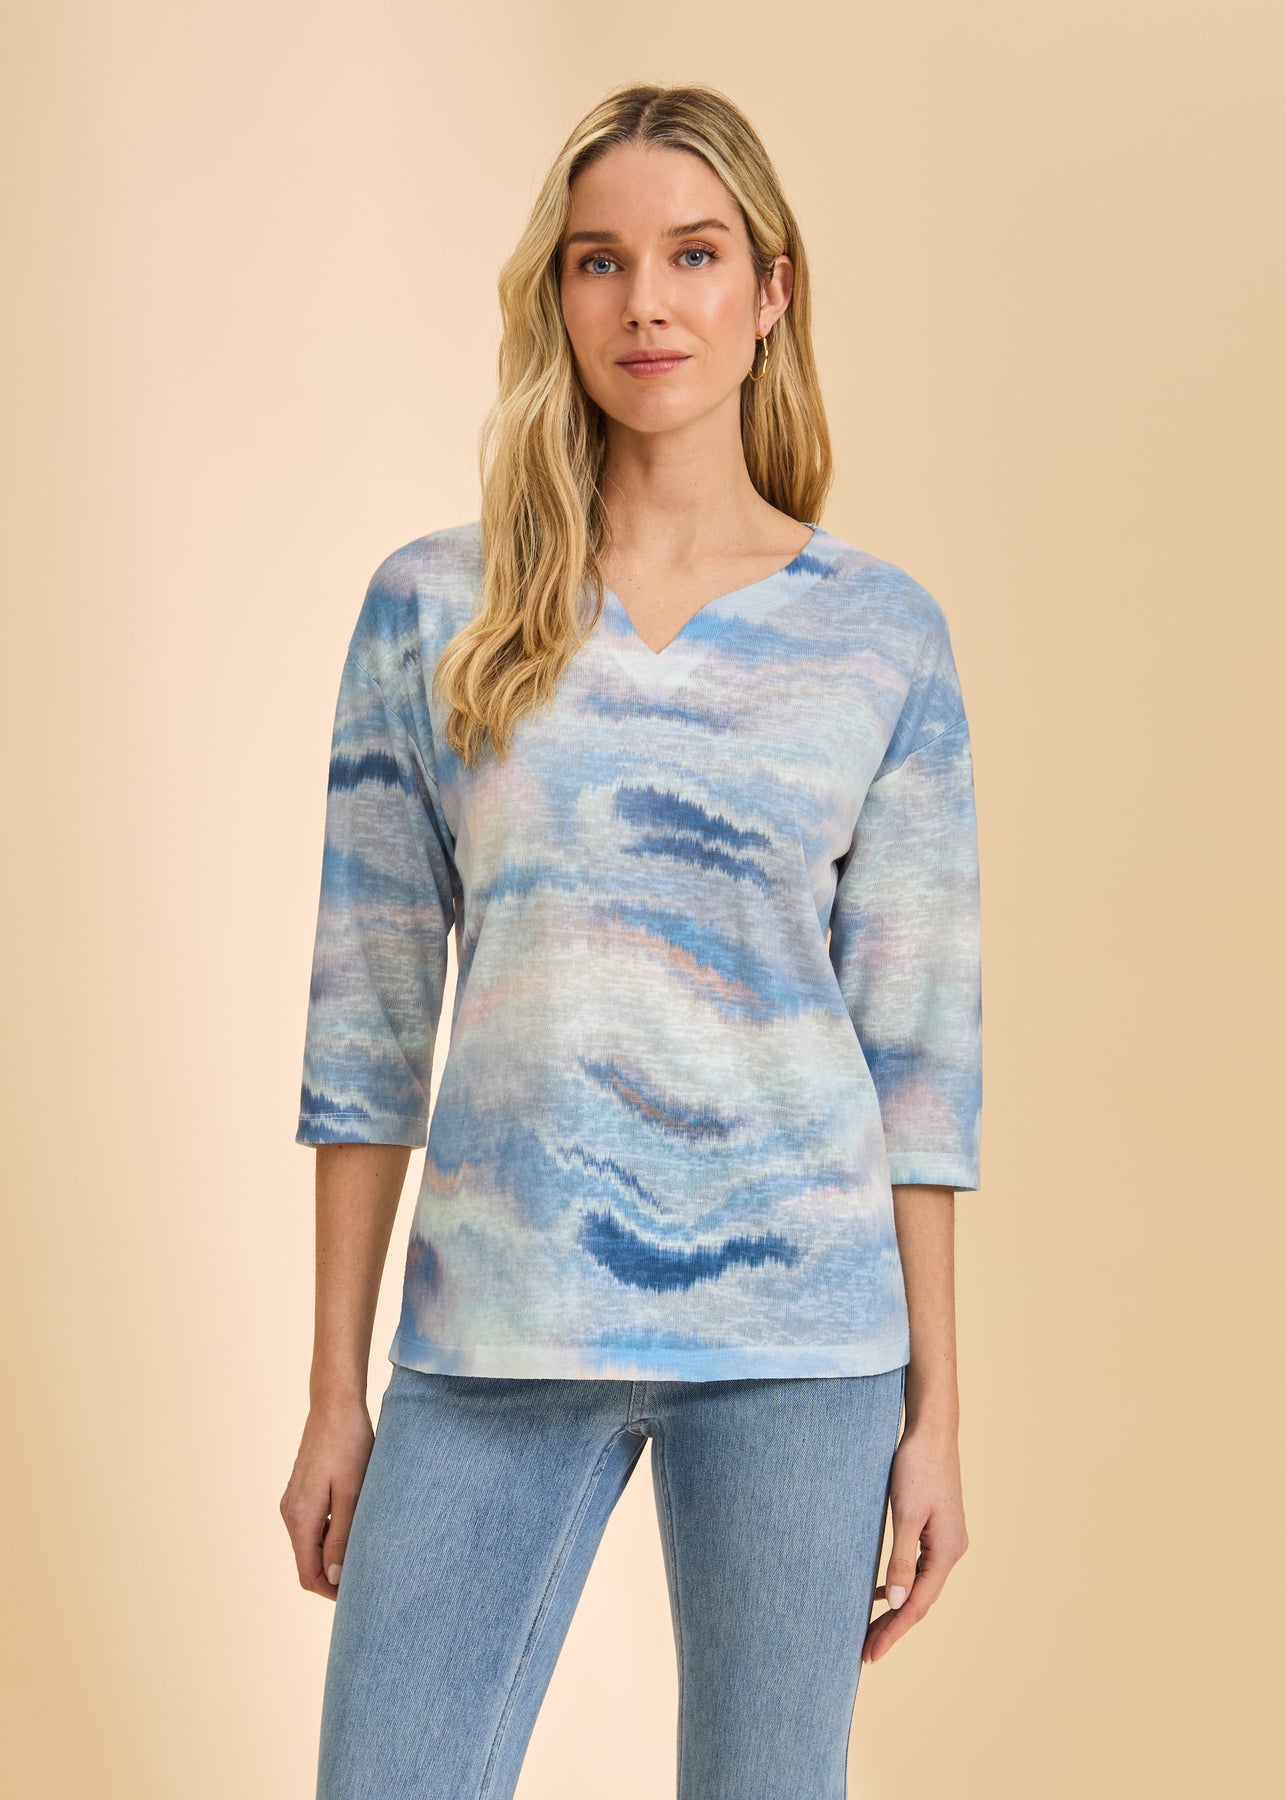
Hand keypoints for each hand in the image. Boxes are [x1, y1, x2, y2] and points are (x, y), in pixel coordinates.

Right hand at [279, 1393, 375, 1599]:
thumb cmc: (348, 1444)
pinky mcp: (302, 1491)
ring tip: (367, 1546)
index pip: (308, 1574)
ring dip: (334, 1553)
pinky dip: (331, 1534)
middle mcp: (290, 1513)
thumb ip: (342, 1536)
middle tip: (369, 1572)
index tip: (359, 1592)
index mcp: (300, 1518)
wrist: (335, 1405)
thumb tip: (335, 1577)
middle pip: (308, 1562)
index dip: (332, 1590)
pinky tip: (356, 1522)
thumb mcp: (352, 1493)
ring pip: (311, 1544)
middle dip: (334, 1574)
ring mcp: (294, 1501)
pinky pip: (313, 1526)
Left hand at [862, 1417, 967, 1662]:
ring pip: (919, 1586)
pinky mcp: (936, 1528)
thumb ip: (901, 1559)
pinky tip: (882, 1591)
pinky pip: (918, 1568)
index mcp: (947, 1552)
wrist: (932, 1431)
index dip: (894, 1631)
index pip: (917, 1605)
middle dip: (893, 1627)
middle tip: (865, 1652)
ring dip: (896, 1608)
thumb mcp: (906, 1514)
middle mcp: (951, 1551)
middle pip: (920, 1600)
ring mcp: (946, 1540)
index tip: (871, 1654)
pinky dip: (900, 1584)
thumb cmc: (917, 1467)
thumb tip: (897, 1602)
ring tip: (870, 1630)